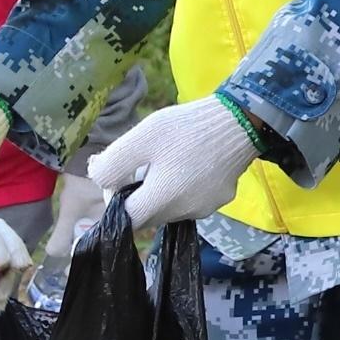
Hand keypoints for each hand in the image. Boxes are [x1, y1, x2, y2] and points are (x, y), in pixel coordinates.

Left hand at [82, 94, 256, 228]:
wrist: (241, 120)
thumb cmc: (186, 128)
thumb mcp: (140, 138)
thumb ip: (112, 164)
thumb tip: (98, 179)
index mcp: (162, 201)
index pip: (126, 219)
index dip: (114, 200)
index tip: (119, 175)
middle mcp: (184, 212)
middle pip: (147, 215)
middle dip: (136, 194)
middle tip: (140, 162)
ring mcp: (205, 208)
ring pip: (168, 209)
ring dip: (159, 191)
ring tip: (166, 159)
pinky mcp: (220, 199)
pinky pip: (190, 199)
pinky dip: (181, 186)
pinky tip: (188, 162)